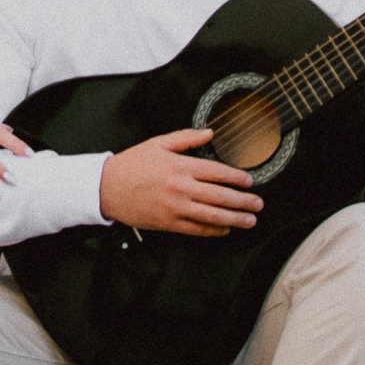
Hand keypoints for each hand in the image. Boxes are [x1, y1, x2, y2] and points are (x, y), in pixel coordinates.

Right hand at [100, 129, 262, 237]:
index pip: (218, 172)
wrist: (106, 187)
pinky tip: (225, 229)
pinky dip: (214, 231)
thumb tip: (210, 133)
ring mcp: (175, 208)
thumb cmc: (131, 165)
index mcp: (180, 166)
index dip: (237, 178)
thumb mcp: (159, 143)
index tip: (249, 181)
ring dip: (235, 218)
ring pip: (212, 216)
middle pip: (220, 196)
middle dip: (243, 201)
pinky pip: (196, 229)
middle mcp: (181, 188)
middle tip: (258, 203)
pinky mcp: (168, 223)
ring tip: (250, 220)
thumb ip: (187, 138)